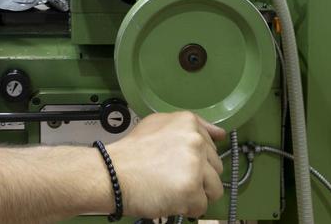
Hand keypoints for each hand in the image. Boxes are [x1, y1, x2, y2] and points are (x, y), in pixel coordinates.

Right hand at [105, 112, 224, 218]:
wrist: (111, 175)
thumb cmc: (130, 154)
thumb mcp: (157, 124)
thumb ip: (190, 126)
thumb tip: (219, 134)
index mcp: (188, 123)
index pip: (212, 145)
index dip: (196, 159)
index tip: (182, 164)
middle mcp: (195, 140)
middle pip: (216, 167)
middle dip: (199, 177)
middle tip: (173, 178)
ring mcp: (195, 165)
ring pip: (214, 188)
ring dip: (196, 194)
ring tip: (173, 190)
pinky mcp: (192, 189)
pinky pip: (202, 206)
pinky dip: (187, 208)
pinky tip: (170, 200)